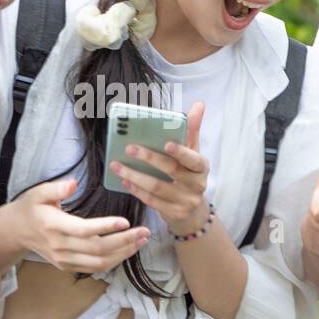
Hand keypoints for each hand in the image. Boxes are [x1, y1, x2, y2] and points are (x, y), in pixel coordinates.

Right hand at [11, 177, 149, 272]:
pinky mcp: (67, 266)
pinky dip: (114, 261)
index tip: (126, 222)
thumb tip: (73, 183)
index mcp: (54, 226)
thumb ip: (56, 188)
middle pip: (97, 249)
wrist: (15, 232)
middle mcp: (60, 247)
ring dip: (123, 253)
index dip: (106, 227)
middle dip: (124, 241)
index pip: (84, 230)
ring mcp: (64, 260)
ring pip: (99, 262)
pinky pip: (95, 268)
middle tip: (144, 232)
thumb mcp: (38, 192)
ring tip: (141, 241)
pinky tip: (127, 250)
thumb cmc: (29, 208)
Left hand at [109, 101, 210, 233]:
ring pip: (157, 187)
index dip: (181, 152)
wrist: (192, 210)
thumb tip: (199, 104)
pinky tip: (124, 181)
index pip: (193, 159)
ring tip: (117, 165)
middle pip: (171, 170)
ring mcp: (186, 201)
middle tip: (129, 148)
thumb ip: (192, 130)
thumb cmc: (189, 173)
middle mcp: (197, 185)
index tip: (166, 143)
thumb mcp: (192, 152)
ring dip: (134, 175)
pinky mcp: (174, 214)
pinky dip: (136, 190)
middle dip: (149, 158)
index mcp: (201, 167)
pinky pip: (152, 201)